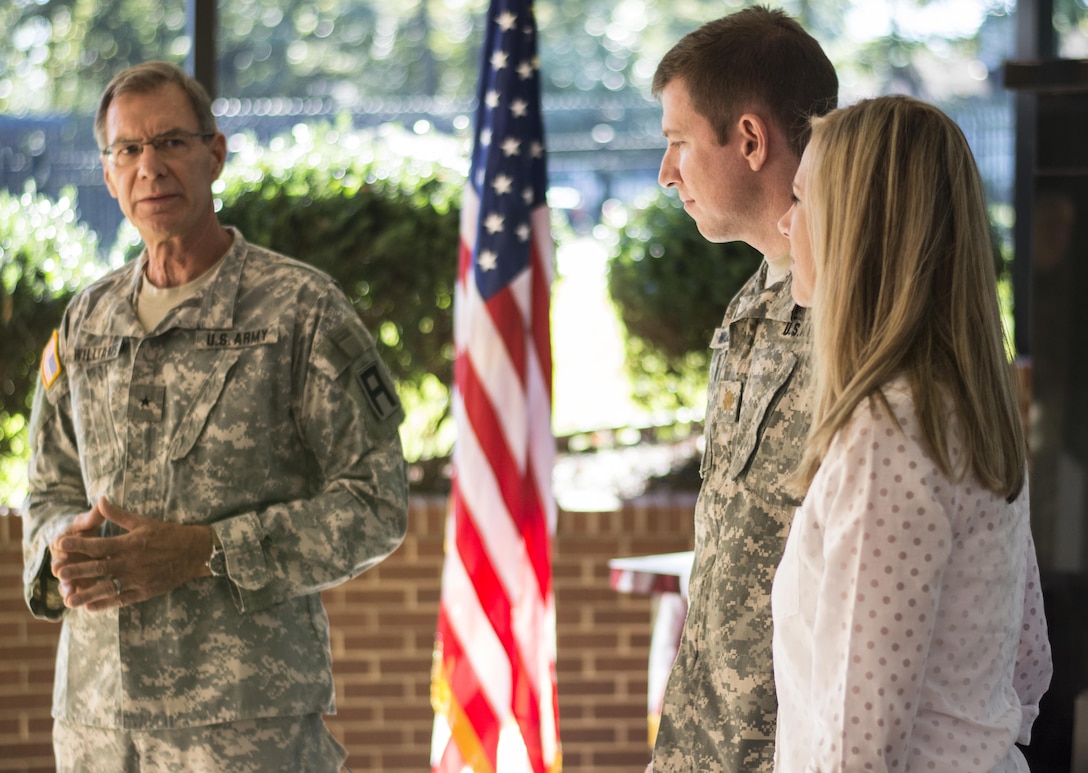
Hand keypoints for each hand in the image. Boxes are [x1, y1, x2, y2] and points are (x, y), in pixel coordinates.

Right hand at [49, 502, 107, 600]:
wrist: (87, 541)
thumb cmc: (87, 528)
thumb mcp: (89, 521)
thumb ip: (95, 515)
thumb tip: (102, 500)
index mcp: (64, 541)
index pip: (61, 543)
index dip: (62, 544)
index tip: (61, 544)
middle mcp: (63, 559)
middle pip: (62, 565)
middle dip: (63, 569)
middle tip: (62, 574)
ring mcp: (71, 573)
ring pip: (69, 582)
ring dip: (69, 588)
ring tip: (70, 594)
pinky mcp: (79, 584)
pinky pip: (79, 593)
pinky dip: (82, 598)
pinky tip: (86, 605)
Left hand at [52, 496, 213, 610]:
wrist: (194, 552)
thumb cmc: (168, 534)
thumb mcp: (143, 522)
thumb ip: (119, 515)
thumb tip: (101, 500)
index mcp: (130, 544)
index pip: (99, 545)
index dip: (78, 545)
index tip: (60, 545)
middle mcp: (132, 562)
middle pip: (99, 568)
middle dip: (77, 571)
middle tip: (58, 573)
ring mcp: (138, 578)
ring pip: (108, 588)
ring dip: (87, 594)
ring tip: (69, 600)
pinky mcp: (145, 591)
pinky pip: (122, 599)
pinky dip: (106, 604)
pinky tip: (91, 608)